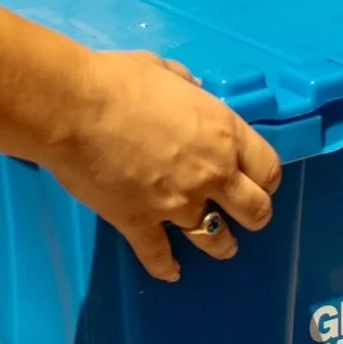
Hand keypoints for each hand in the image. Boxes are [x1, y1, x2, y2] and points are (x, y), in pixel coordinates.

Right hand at [48, 51, 281, 281]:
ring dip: (222, 245)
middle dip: (255, 216)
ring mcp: (177, 204)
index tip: (261, 183)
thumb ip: (186, 84)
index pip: (268, 168)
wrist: (74, 109)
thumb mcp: (165, 70)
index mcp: (223, 133)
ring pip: (214, 239)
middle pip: (255, 211)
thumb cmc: (119, 80)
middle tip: (248, 217)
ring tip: (224, 248)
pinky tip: (171, 273)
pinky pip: (158, 255)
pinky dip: (165, 267)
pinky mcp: (140, 223)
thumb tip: (192, 89)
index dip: (268, 179)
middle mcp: (211, 174)